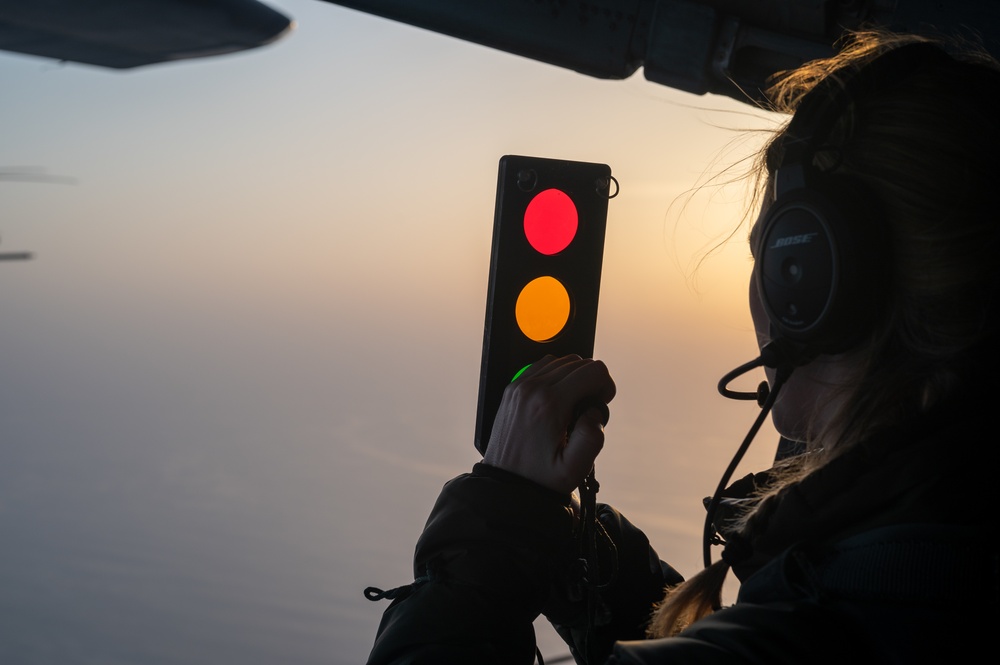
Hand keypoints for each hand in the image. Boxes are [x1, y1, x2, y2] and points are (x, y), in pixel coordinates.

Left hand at [483, 355, 615, 493]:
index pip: (592, 371)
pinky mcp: (512, 390)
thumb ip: (592, 438)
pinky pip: (541, 367)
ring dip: (574, 377)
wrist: (504, 484)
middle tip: (587, 410)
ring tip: (573, 406)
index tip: (601, 405)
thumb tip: (595, 412)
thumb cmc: (538, 479)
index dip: (606, 386)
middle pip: (578, 362)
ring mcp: (519, 386)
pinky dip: (556, 376)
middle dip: (591, 382)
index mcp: (550, 403)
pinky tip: (558, 399)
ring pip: (560, 361)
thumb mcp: (573, 469)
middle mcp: (532, 388)